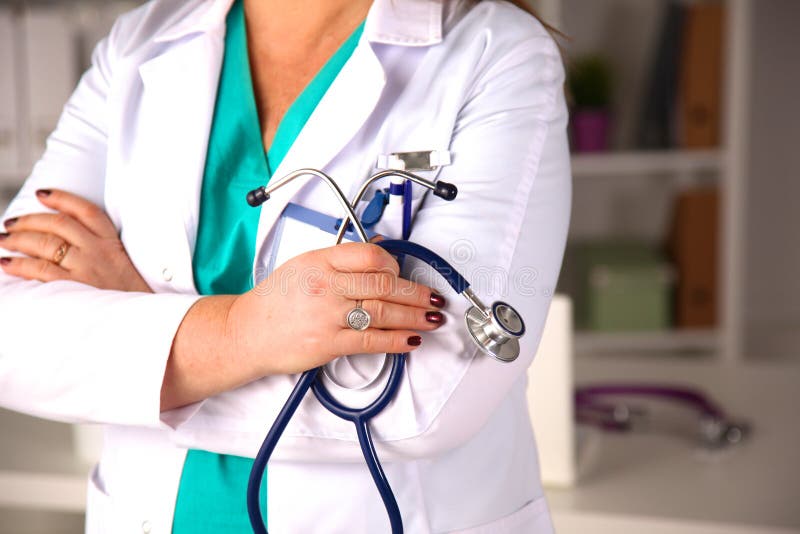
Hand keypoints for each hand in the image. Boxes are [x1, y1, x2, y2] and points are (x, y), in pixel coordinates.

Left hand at [0, 189, 151, 292]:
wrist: (140, 318)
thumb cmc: (129, 295)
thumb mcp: (123, 265)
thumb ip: (101, 250)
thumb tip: (64, 242)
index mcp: (112, 243)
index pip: (86, 211)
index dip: (61, 198)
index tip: (41, 194)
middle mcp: (98, 251)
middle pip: (58, 224)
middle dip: (29, 220)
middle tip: (9, 223)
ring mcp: (86, 268)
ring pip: (45, 243)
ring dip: (18, 239)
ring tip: (3, 240)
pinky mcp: (75, 286)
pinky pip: (40, 270)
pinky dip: (19, 264)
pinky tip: (6, 263)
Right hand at [226, 242, 446, 375]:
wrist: (246, 332)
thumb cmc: (274, 300)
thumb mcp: (303, 264)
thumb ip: (340, 258)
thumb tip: (378, 250)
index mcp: (321, 261)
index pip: (370, 256)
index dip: (395, 265)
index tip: (405, 273)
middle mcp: (326, 285)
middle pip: (384, 285)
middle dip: (416, 293)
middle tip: (434, 298)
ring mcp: (328, 315)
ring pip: (384, 312)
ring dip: (415, 316)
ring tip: (433, 317)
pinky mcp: (329, 343)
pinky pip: (372, 340)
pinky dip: (397, 340)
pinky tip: (412, 339)